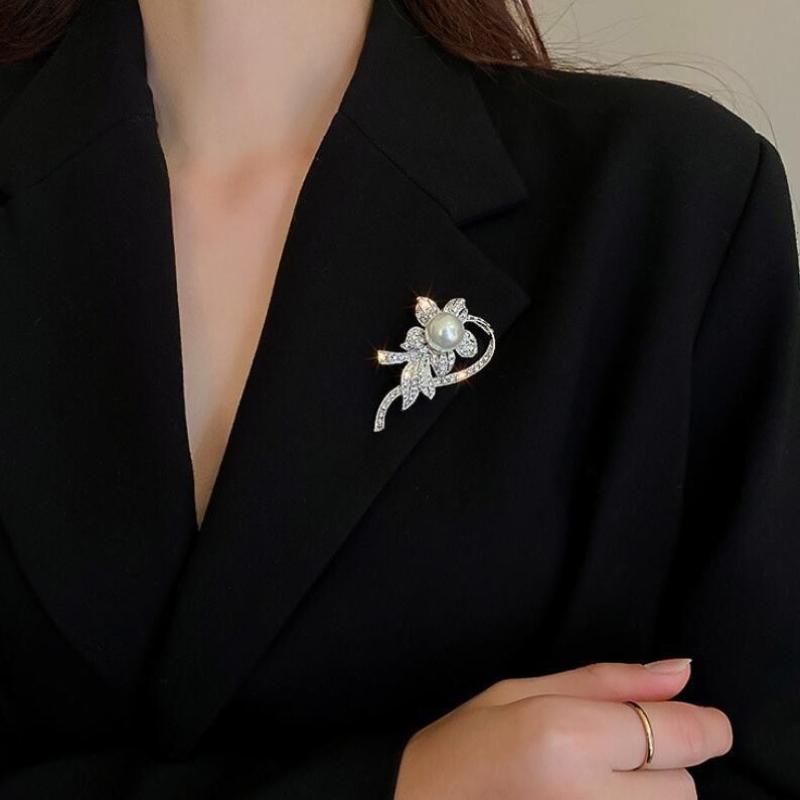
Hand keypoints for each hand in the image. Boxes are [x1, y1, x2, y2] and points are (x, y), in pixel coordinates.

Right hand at [393, 659, 731, 798]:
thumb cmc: (459, 752)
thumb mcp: (518, 692)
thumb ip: (605, 681)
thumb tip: (680, 671)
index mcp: (564, 738)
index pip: (678, 734)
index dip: (702, 725)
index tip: (706, 722)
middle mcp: (587, 798)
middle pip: (684, 784)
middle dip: (657, 763)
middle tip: (604, 755)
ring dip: (646, 797)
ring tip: (588, 786)